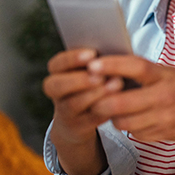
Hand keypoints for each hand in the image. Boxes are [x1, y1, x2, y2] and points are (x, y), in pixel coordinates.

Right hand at [43, 48, 121, 174]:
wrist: (81, 118)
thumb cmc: (93, 83)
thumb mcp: (92, 70)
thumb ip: (99, 61)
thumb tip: (115, 48)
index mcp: (58, 73)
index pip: (56, 64)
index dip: (72, 58)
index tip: (93, 53)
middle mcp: (57, 92)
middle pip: (56, 85)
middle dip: (80, 79)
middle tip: (101, 76)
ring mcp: (65, 111)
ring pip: (73, 104)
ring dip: (95, 94)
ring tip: (116, 84)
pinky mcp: (78, 127)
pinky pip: (89, 119)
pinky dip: (104, 109)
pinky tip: (119, 101)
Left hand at [87, 55, 174, 142]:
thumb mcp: (171, 73)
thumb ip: (146, 74)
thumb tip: (111, 70)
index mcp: (164, 75)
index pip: (135, 66)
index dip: (111, 65)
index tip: (92, 65)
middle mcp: (164, 95)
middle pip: (120, 102)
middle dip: (101, 103)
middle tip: (94, 99)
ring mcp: (164, 116)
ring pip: (124, 122)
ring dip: (115, 119)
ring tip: (119, 111)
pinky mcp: (165, 133)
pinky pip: (137, 134)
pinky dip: (133, 129)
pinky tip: (139, 122)